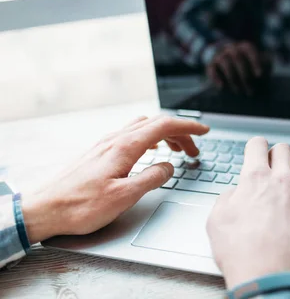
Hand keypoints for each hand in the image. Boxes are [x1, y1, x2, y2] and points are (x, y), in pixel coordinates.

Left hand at [21, 115, 209, 243]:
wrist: (43, 209)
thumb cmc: (80, 206)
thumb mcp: (124, 197)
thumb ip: (151, 178)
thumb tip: (169, 166)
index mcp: (125, 147)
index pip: (164, 126)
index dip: (188, 127)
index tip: (204, 131)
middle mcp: (115, 139)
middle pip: (155, 124)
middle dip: (180, 132)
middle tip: (195, 149)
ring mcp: (105, 144)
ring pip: (142, 127)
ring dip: (164, 134)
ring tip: (176, 150)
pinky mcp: (98, 152)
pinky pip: (131, 135)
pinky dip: (149, 138)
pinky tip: (149, 152)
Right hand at [207, 41, 268, 95]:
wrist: (231, 68)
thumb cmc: (251, 68)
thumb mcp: (261, 65)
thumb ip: (266, 64)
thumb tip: (268, 62)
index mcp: (245, 47)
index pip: (249, 49)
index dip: (255, 61)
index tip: (259, 75)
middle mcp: (232, 48)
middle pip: (237, 57)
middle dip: (245, 75)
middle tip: (250, 91)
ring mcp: (220, 56)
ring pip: (224, 62)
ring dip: (232, 78)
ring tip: (238, 92)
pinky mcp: (211, 65)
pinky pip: (212, 69)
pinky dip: (216, 78)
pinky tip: (221, 88)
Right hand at [207, 137, 289, 288]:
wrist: (269, 277)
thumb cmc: (242, 254)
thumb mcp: (216, 221)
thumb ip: (227, 198)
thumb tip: (235, 193)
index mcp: (255, 179)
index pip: (258, 144)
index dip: (254, 147)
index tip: (254, 153)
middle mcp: (281, 182)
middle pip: (284, 149)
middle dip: (276, 154)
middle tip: (271, 165)